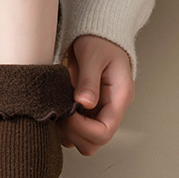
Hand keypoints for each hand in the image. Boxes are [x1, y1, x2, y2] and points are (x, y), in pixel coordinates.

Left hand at [58, 35, 134, 155]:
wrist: (98, 35)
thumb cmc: (100, 41)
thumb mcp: (93, 55)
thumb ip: (89, 80)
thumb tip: (85, 102)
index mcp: (119, 98)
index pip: (104, 131)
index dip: (82, 129)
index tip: (68, 114)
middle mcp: (111, 109)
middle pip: (95, 143)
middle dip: (74, 134)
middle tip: (61, 115)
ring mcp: (99, 112)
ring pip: (84, 141)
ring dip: (67, 133)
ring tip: (58, 112)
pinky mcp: (88, 112)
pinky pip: (77, 130)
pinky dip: (65, 127)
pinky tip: (59, 111)